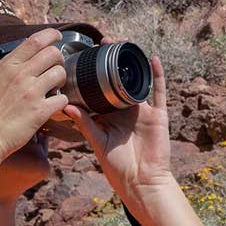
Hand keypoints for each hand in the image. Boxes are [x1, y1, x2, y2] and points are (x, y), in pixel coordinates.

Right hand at [0, 28, 68, 160]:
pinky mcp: (40, 111)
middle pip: (53, 54)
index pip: (34, 40)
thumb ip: (6, 69)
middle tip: (55, 70)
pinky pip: (63, 99)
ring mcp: (31, 92)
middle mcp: (20, 75)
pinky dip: (61, 102)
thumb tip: (19, 59)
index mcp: (7, 66)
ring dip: (61, 81)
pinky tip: (52, 107)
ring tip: (53, 89)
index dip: (50, 35)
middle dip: (59, 60)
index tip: (57, 36)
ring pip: (61, 74)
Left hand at [63, 48, 174, 215]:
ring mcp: (143, 111)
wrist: (142, 182)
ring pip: (136, 82)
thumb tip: (66, 105)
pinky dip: (157, 76)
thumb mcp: (97, 143)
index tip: (83, 58)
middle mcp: (126, 111)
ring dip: (130, 64)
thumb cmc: (118, 168)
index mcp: (110, 117)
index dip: (93, 75)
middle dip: (111, 63)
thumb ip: (85, 124)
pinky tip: (152, 59)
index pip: (100, 91)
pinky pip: (158, 92)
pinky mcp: (157, 115)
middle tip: (102, 43)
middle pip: (118, 81)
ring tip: (121, 44)